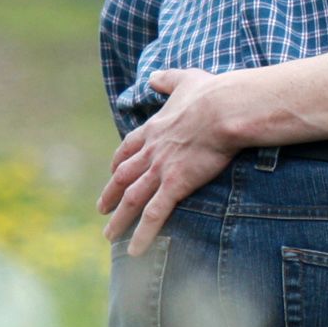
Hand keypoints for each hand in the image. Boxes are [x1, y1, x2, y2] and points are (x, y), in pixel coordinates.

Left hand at [99, 68, 243, 255]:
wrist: (225, 108)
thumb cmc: (213, 93)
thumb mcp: (186, 80)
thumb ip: (169, 79)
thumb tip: (155, 76)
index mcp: (154, 129)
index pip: (128, 149)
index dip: (119, 162)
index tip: (113, 172)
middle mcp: (151, 151)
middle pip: (123, 177)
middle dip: (111, 194)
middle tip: (102, 209)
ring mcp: (161, 169)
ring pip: (132, 200)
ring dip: (119, 220)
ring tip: (110, 237)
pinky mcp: (175, 184)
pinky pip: (155, 214)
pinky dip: (144, 234)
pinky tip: (136, 250)